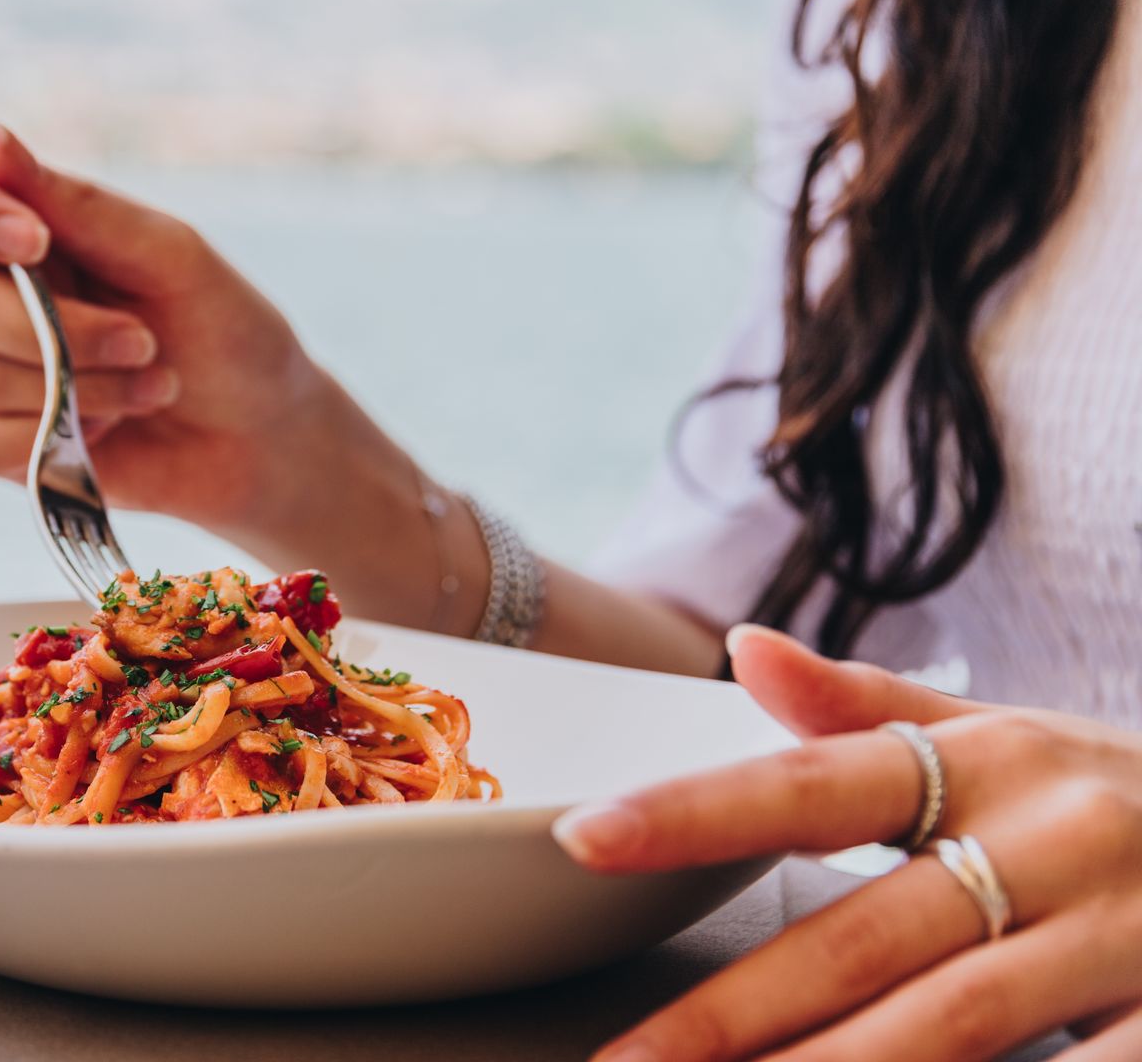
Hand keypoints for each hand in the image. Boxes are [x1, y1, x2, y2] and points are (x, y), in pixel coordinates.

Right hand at [0, 126, 333, 532]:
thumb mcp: (170, 255)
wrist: (262, 435)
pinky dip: (52, 439)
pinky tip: (109, 432)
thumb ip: (78, 206)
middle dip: (54, 328)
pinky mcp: (1, 443)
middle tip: (143, 339)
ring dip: (81, 387)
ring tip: (153, 386)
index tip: (34, 241)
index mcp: (29, 232)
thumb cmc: (224, 330)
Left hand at [555, 625, 1141, 1060]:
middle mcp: (1050, 844)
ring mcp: (1123, 940)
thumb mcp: (1013, 734)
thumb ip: (870, 703)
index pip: (815, 785)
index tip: (587, 840)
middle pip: (861, 942)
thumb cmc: (1125, 790)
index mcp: (989, 762)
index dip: (700, 812)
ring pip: (951, 1029)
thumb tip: (744, 650)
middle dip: (734, 1014)